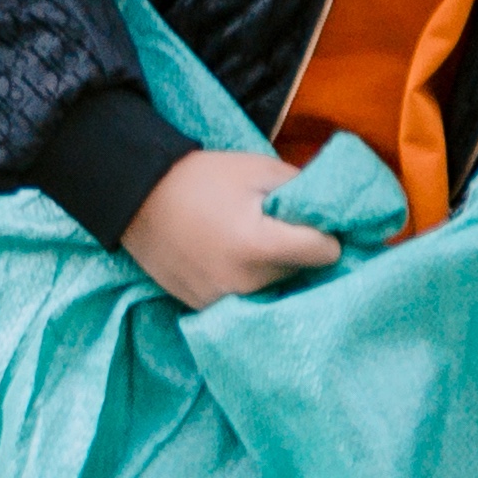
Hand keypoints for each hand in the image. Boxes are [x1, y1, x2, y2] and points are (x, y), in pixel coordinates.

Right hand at [118, 147, 338, 311]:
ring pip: (275, 289)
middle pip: (300, 273)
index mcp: (260, 244)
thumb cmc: (203, 178)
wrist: (136, 198)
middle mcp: (245, 282)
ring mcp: (223, 301)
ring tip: (245, 242)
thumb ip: (306, 190)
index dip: (326, 234)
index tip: (312, 223)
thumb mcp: (259, 168)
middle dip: (296, 251)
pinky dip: (246, 282)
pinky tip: (226, 258)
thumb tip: (341, 211)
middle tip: (272, 227)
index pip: (326, 252)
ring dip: (272, 270)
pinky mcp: (206, 309)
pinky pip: (246, 299)